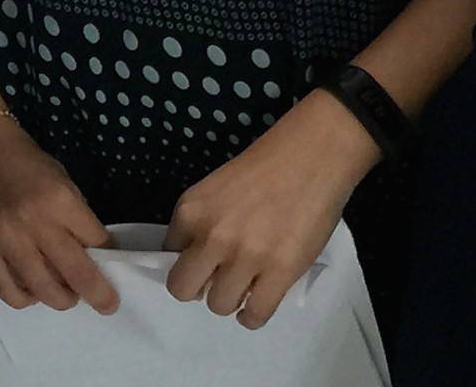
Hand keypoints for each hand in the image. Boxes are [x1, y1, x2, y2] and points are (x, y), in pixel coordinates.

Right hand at [0, 114, 119, 312]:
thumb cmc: (22, 159)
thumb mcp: (60, 180)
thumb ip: (75, 218)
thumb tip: (89, 256)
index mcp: (59, 200)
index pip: (98, 244)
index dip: (108, 257)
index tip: (108, 264)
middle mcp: (33, 222)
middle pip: (78, 277)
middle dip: (100, 295)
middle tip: (104, 301)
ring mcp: (3, 238)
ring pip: (44, 291)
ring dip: (62, 299)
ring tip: (63, 292)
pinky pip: (6, 291)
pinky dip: (24, 299)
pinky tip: (31, 290)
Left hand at [164, 87, 377, 326]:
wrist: (308, 159)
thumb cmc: (262, 169)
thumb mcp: (212, 191)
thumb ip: (199, 223)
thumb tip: (194, 259)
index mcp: (190, 212)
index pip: (167, 254)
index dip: (184, 261)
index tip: (201, 261)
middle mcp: (211, 237)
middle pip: (183, 289)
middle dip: (197, 288)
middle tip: (215, 280)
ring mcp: (245, 257)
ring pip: (219, 305)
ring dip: (229, 301)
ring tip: (243, 288)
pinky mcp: (280, 273)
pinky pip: (255, 314)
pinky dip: (252, 316)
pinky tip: (256, 306)